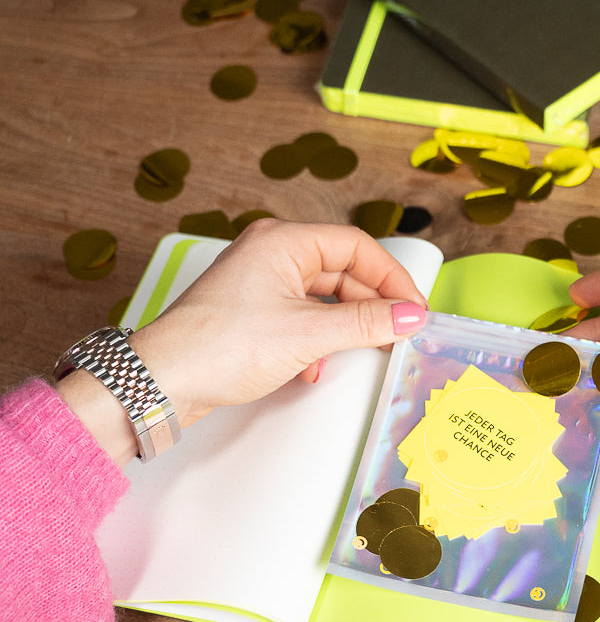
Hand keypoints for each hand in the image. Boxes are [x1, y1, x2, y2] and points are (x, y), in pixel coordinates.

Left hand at [133, 218, 427, 425]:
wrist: (164, 380)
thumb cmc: (219, 346)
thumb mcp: (307, 334)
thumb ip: (366, 324)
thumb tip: (409, 316)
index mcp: (282, 241)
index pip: (356, 247)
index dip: (392, 278)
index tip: (414, 309)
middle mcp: (271, 254)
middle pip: (342, 271)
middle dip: (370, 305)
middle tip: (397, 333)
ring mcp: (260, 284)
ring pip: (323, 298)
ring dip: (343, 327)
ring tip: (361, 350)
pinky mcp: (252, 314)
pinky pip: (302, 318)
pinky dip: (317, 341)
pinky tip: (314, 366)